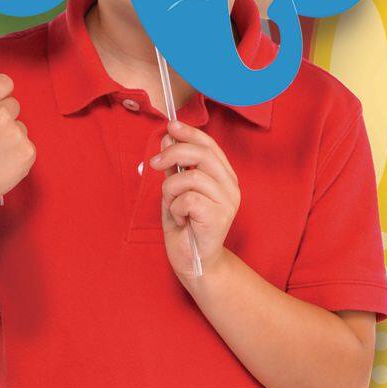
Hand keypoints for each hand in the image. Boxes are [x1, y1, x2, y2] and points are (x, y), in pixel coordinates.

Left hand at [149, 119, 240, 277]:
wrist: (194, 261)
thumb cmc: (186, 226)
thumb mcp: (175, 191)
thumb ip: (174, 166)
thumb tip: (167, 138)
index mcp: (223, 177)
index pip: (209, 145)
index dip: (190, 133)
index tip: (171, 126)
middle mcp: (231, 186)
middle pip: (202, 154)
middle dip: (173, 153)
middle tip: (155, 163)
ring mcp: (228, 202)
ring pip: (191, 177)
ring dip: (171, 190)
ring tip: (173, 206)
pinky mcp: (219, 217)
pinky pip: (188, 198)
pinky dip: (175, 208)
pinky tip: (181, 219)